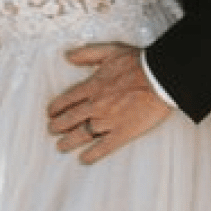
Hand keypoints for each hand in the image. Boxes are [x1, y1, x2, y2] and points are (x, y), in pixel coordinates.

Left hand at [47, 44, 169, 164]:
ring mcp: (108, 121)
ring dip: (68, 142)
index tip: (51, 113)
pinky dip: (91, 155)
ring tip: (61, 147)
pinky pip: (103, 147)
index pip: (67, 100)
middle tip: (52, 130)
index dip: (56, 108)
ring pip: (81, 135)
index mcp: (92, 87)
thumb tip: (68, 56)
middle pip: (70, 119)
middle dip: (57, 126)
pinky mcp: (122, 132)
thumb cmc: (138, 64)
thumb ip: (87, 54)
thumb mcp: (109, 50)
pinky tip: (84, 159)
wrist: (159, 78)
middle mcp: (95, 106)